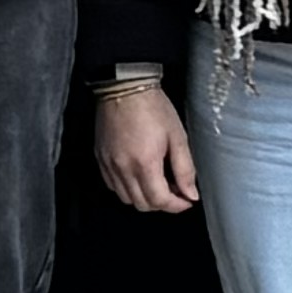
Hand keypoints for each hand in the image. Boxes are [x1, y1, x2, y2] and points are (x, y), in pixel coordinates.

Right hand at [94, 78, 197, 216]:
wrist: (124, 86)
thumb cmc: (153, 107)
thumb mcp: (177, 136)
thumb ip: (185, 169)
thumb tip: (191, 194)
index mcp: (145, 163)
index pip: (160, 200)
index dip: (177, 206)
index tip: (187, 200)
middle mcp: (123, 168)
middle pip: (142, 204)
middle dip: (162, 203)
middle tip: (175, 190)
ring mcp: (108, 165)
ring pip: (126, 198)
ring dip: (144, 197)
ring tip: (157, 183)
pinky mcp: (100, 158)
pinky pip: (113, 185)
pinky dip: (127, 188)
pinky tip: (138, 175)